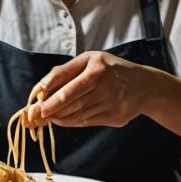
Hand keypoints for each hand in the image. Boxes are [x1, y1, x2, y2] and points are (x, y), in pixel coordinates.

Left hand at [30, 52, 149, 128]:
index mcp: (97, 70)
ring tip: (48, 116)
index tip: (37, 104)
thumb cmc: (111, 69)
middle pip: (70, 104)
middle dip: (50, 110)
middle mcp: (105, 87)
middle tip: (36, 114)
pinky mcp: (114, 118)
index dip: (49, 98)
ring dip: (58, 118)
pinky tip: (63, 119)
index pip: (67, 88)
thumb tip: (43, 86)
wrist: (144, 86)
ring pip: (76, 115)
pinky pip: (86, 122)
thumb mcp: (90, 60)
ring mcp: (110, 105)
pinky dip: (71, 122)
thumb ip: (66, 71)